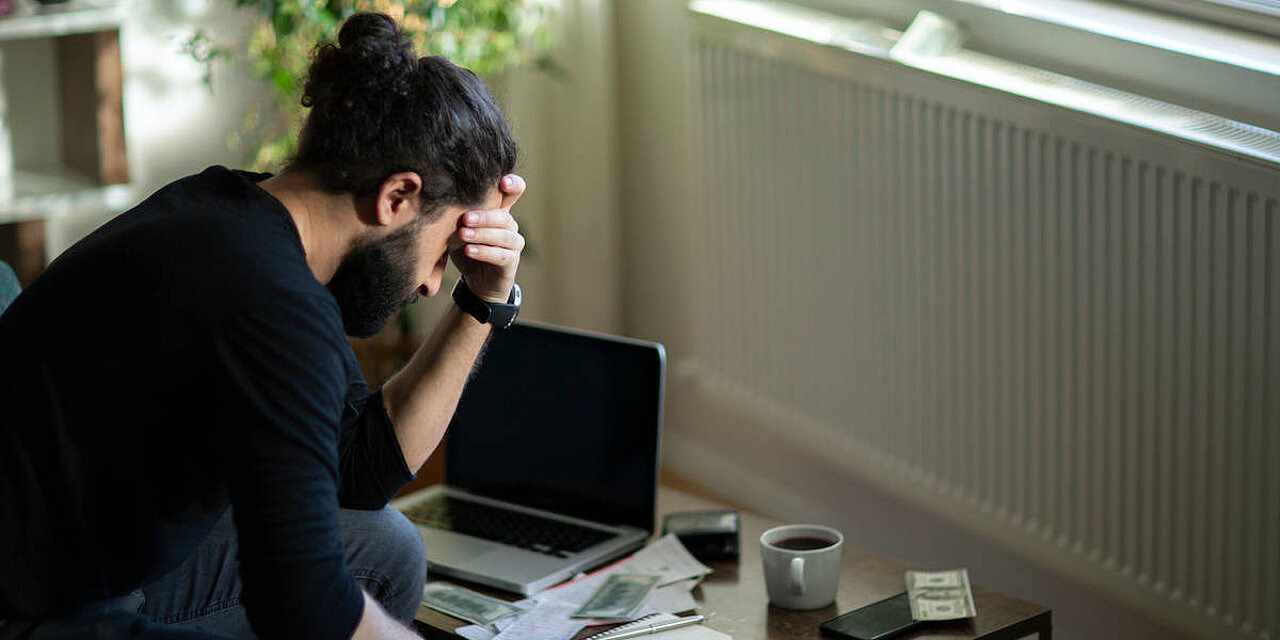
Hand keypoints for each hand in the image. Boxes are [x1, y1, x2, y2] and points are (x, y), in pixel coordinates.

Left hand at [449, 174, 525, 302]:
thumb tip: (447, 211)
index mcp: (499, 212)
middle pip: (503, 216)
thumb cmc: (468, 249)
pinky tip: (470, 250)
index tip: (503, 182)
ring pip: (503, 235)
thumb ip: (458, 220)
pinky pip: (501, 255)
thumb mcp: (459, 231)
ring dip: (481, 234)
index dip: (513, 184)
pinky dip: (484, 252)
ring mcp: (513, 244)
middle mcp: (510, 225)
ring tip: (463, 235)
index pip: (514, 192)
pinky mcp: (511, 262)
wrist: (477, 282)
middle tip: (464, 218)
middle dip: (484, 216)